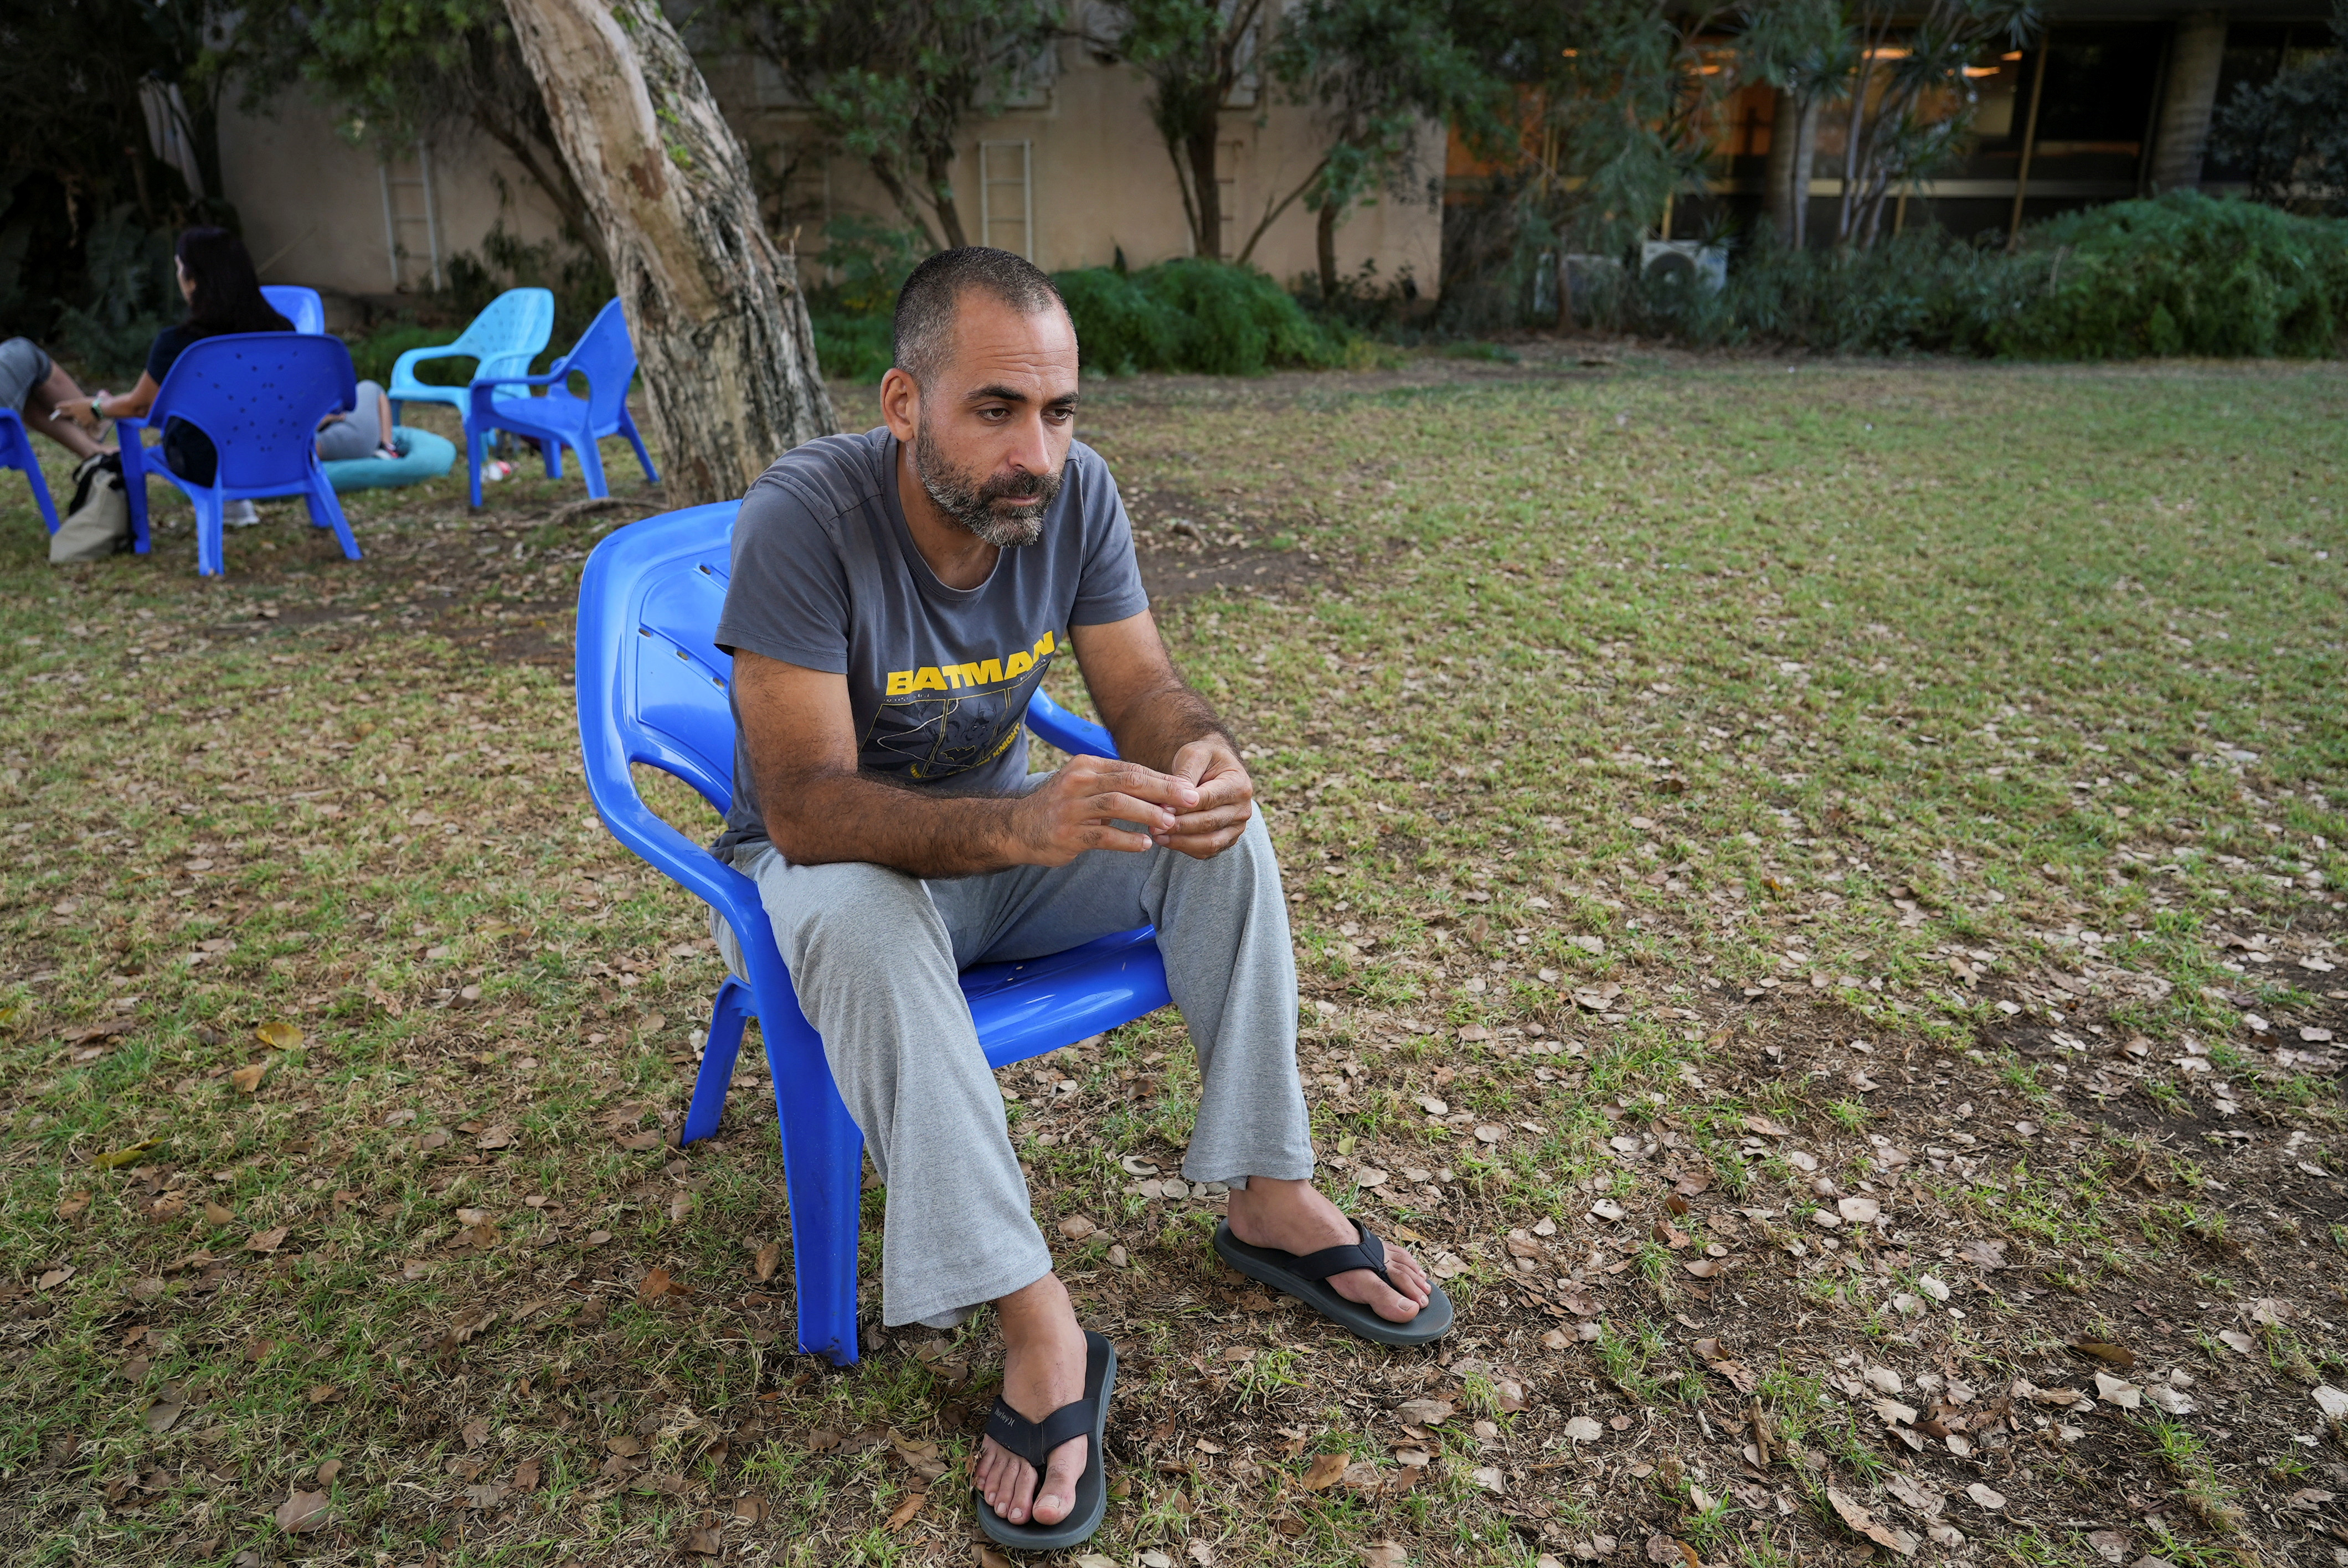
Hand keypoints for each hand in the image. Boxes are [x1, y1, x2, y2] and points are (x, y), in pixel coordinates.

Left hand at [56, 396, 100, 431]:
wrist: (103, 408)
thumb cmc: (96, 402)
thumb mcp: (85, 401)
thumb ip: (79, 405)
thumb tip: (76, 407)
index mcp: (73, 404)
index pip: (61, 405)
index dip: (58, 407)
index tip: (56, 408)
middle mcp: (73, 411)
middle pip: (64, 414)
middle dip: (63, 415)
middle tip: (62, 415)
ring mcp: (78, 418)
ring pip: (76, 421)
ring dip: (80, 420)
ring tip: (88, 417)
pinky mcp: (84, 424)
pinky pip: (84, 426)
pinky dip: (88, 425)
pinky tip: (92, 422)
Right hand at [1005, 754, 1199, 866]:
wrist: (1017, 828)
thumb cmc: (1062, 807)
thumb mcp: (1086, 786)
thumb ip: (1117, 786)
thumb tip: (1164, 793)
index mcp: (1086, 766)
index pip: (1130, 769)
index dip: (1162, 779)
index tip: (1187, 789)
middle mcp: (1078, 782)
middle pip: (1128, 781)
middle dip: (1162, 791)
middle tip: (1188, 801)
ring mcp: (1070, 808)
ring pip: (1116, 805)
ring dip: (1146, 813)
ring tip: (1168, 822)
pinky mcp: (1067, 834)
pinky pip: (1102, 836)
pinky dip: (1126, 840)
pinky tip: (1144, 844)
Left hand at [1163, 736, 1253, 858]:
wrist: (1214, 768)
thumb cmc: (1203, 758)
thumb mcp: (1194, 755)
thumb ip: (1185, 776)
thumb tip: (1173, 802)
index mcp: (1238, 784)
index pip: (1208, 799)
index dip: (1183, 807)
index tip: (1160, 808)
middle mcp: (1242, 809)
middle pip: (1209, 823)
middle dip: (1179, 826)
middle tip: (1154, 825)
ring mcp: (1236, 827)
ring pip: (1209, 842)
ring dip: (1181, 841)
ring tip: (1157, 835)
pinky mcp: (1227, 839)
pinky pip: (1207, 850)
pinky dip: (1186, 848)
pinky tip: (1166, 840)